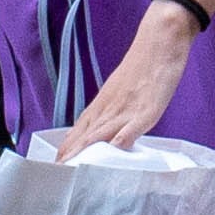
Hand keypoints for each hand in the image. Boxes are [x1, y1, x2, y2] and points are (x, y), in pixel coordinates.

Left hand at [54, 1, 197, 158]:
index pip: (78, 130)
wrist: (159, 41)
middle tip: (57, 174)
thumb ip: (108, 111)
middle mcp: (109, 108)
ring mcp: (126, 109)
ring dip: (86, 153)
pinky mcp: (147, 109)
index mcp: (102, 103)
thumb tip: (96, 131)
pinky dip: (121, 140)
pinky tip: (113, 152)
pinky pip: (132, 127)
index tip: (56, 165)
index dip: (67, 148)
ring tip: (73, 170)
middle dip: (71, 156)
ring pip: (101, 133)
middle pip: (85, 136)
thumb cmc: (141, 67)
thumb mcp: (119, 90)